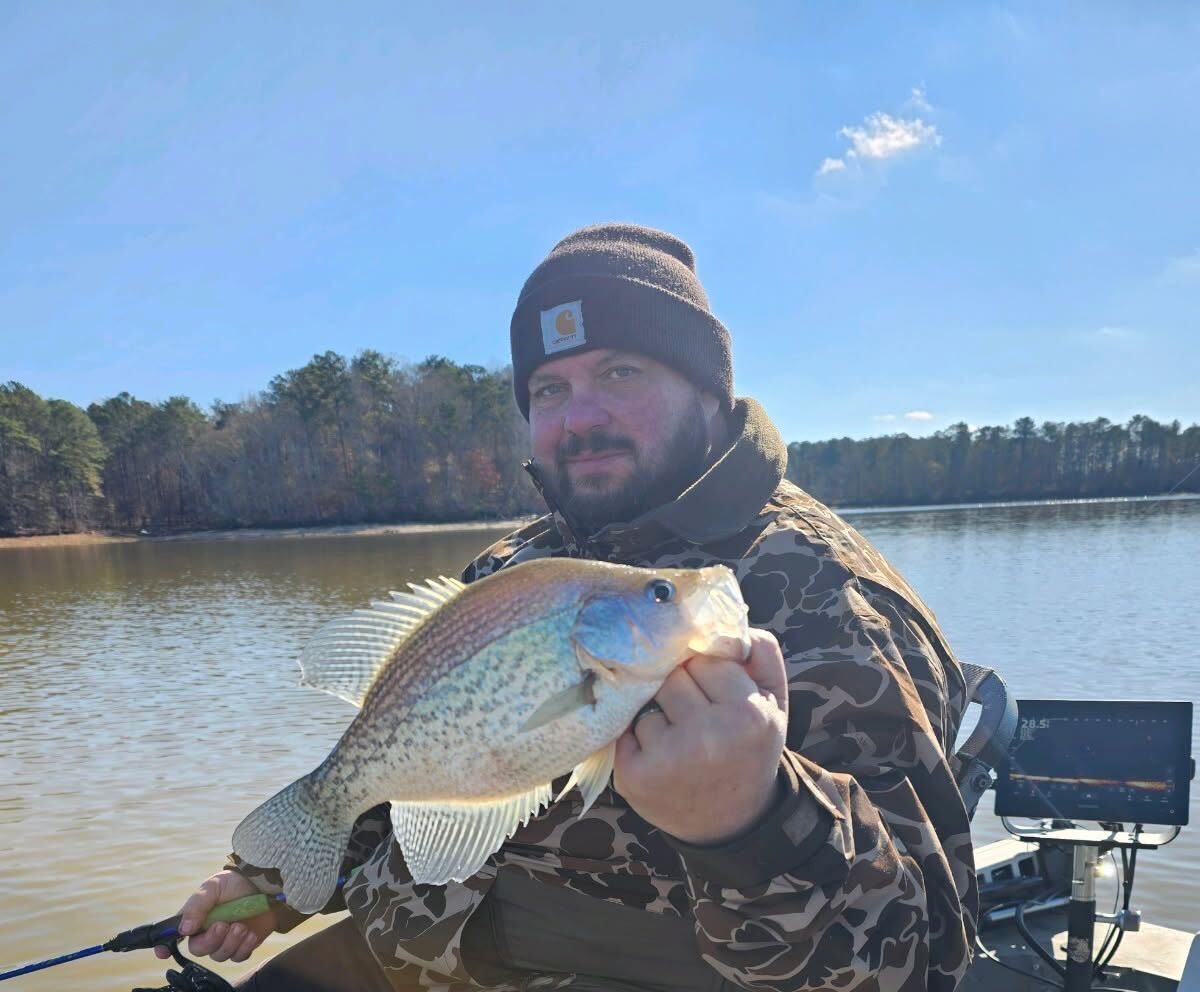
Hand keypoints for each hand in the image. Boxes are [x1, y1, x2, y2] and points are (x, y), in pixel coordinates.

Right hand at [153, 869, 276, 963]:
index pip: (174, 934)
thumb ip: (197, 905)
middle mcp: (206, 931)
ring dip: (231, 942)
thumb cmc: (236, 883)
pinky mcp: (242, 946)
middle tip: (224, 925)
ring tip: (241, 925)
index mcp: (195, 917)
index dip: (165, 946)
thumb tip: (184, 929)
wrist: (266, 886)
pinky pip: (238, 957)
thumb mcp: (214, 886)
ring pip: (219, 955)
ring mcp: (224, 940)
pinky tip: (251, 933)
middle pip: (198, 949)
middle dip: (211, 940)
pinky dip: (244, 947)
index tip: (163, 952)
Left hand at [614, 627, 787, 844]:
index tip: (713, 692)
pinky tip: (657, 753)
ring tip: (678, 736)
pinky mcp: (635, 775)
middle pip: (673, 674)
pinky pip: (626, 726)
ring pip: (647, 698)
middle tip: (694, 713)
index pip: (706, 658)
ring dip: (657, 711)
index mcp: (749, 714)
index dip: (706, 672)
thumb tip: (725, 619)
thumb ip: (761, 653)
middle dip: (679, 686)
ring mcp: (669, 757)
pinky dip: (636, 735)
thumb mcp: (774, 702)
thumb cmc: (750, 748)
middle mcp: (710, 736)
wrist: (732, 822)